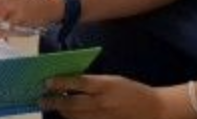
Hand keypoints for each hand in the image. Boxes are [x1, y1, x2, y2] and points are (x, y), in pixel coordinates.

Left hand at [40, 75, 170, 118]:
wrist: (154, 110)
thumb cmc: (132, 91)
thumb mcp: (113, 80)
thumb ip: (92, 83)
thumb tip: (68, 84)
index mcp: (106, 86)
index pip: (77, 83)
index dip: (60, 83)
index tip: (46, 82)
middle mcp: (103, 103)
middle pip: (72, 104)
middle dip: (54, 102)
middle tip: (41, 99)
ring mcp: (104, 118)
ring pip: (75, 117)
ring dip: (62, 112)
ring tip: (53, 106)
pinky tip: (68, 116)